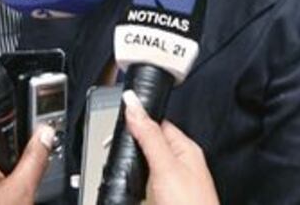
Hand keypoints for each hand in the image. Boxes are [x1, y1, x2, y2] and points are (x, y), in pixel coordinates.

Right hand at [122, 90, 219, 204]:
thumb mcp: (165, 166)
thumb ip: (149, 135)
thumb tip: (134, 104)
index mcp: (185, 150)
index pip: (158, 123)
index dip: (138, 121)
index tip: (118, 122)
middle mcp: (179, 165)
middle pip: (148, 145)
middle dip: (130, 147)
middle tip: (114, 151)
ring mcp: (170, 185)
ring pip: (143, 166)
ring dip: (130, 167)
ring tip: (120, 169)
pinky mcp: (162, 200)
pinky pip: (143, 186)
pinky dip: (132, 185)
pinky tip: (128, 188)